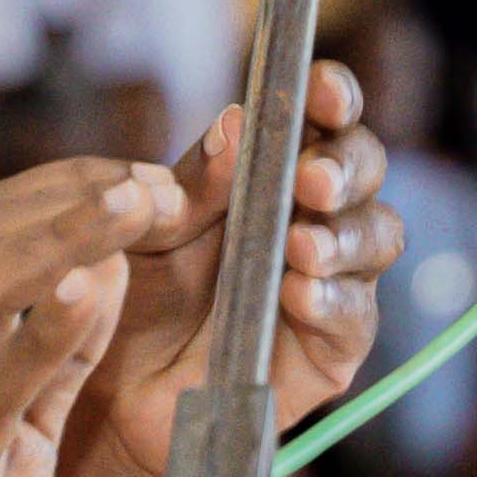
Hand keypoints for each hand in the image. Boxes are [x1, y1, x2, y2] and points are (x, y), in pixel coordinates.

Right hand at [0, 156, 182, 476]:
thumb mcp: (12, 431)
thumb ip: (53, 357)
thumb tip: (105, 273)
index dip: (73, 188)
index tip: (150, 178)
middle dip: (80, 196)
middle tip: (161, 181)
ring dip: (68, 236)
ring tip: (139, 201)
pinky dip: (41, 337)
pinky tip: (90, 293)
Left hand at [57, 62, 403, 476]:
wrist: (100, 392)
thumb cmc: (126, 293)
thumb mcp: (146, 228)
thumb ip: (196, 182)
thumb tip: (236, 122)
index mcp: (270, 173)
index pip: (320, 120)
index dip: (330, 96)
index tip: (317, 85)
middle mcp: (312, 219)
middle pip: (364, 172)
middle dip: (346, 165)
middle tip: (311, 177)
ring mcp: (327, 285)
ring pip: (375, 239)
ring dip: (344, 235)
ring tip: (301, 243)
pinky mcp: (326, 353)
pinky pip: (353, 321)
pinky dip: (331, 302)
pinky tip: (299, 294)